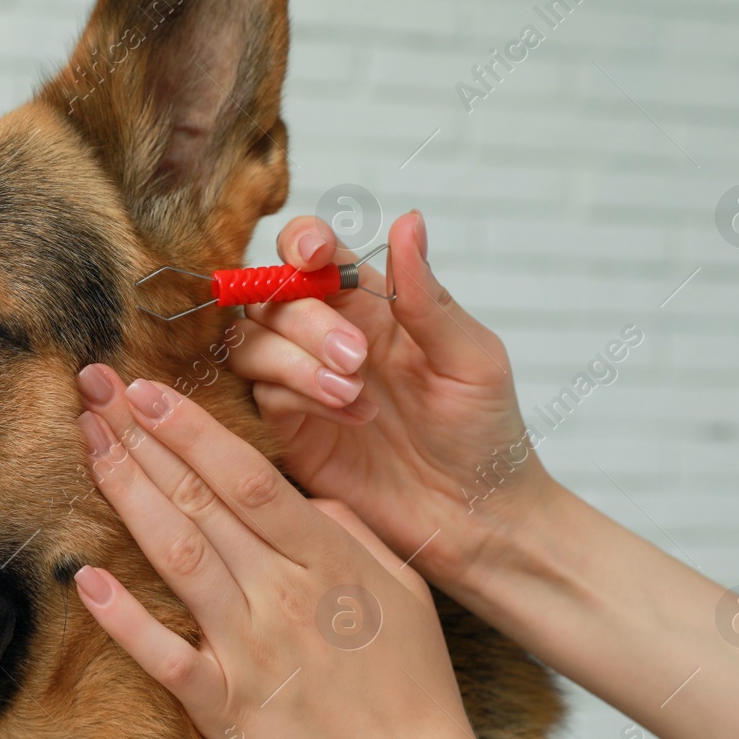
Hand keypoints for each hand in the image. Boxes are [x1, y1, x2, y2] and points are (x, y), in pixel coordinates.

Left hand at [71, 364, 482, 738]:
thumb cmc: (414, 686)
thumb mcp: (403, 588)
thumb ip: (349, 531)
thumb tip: (300, 493)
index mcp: (328, 559)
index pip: (248, 476)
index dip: (192, 429)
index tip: (148, 390)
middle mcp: (282, 594)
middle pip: (200, 500)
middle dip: (141, 438)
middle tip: (94, 390)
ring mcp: (248, 649)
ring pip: (176, 554)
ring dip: (126, 494)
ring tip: (88, 444)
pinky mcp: (223, 705)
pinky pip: (161, 655)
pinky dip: (120, 618)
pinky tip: (81, 576)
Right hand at [227, 210, 555, 597]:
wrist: (476, 517)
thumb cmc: (486, 434)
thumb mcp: (471, 359)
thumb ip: (427, 298)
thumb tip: (408, 220)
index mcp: (374, 304)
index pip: (313, 253)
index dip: (300, 243)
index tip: (312, 255)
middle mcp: (327, 336)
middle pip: (271, 296)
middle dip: (306, 320)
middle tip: (357, 359)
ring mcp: (301, 383)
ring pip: (252, 342)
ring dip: (295, 360)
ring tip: (353, 395)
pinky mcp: (288, 430)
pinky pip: (260, 395)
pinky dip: (296, 398)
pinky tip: (349, 419)